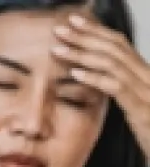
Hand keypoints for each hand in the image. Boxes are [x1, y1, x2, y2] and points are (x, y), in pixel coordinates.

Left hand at [52, 13, 149, 156]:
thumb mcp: (136, 108)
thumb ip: (122, 92)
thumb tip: (100, 82)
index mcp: (144, 74)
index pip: (119, 45)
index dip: (97, 31)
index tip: (75, 23)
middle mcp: (146, 76)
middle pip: (114, 48)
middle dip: (86, 36)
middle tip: (61, 28)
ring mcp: (145, 90)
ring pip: (112, 62)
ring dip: (83, 54)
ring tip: (60, 49)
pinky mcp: (141, 107)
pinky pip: (115, 86)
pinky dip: (94, 77)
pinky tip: (76, 74)